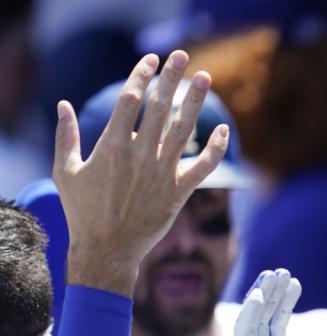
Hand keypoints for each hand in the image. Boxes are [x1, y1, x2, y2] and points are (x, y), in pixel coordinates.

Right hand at [53, 50, 229, 295]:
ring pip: (183, 129)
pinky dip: (215, 148)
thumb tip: (63, 105)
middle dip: (170, 77)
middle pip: (159, 106)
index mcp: (111, 145)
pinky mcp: (180, 192)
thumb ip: (65, 136)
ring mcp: (162, 172)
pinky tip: (223, 129)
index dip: (141, 76)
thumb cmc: (83, 211)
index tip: (150, 60)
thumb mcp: (65, 171)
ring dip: (195, 101)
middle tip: (181, 55)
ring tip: (205, 78)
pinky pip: (204, 166)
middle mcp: (140, 155)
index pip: (130, 99)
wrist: (107, 248)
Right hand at [230, 269, 326, 335]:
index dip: (285, 303)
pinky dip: (249, 318)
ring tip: (270, 277)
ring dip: (260, 300)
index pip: (278, 327)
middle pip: (264, 320)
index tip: (294, 283)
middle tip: (281, 273)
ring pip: (252, 325)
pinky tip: (258, 298)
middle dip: (272, 295)